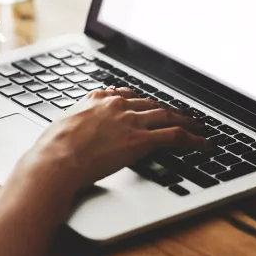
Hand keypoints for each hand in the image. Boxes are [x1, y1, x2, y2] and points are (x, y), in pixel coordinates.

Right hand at [18, 88, 206, 191]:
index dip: (139, 101)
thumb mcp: (61, 124)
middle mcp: (117, 106)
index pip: (126, 96)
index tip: (147, 105)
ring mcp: (130, 121)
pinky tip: (203, 143)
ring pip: (167, 116)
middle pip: (150, 104)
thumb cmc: (52, 148)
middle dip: (166, 110)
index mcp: (96, 100)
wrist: (56, 159)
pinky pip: (174, 136)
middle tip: (180, 115)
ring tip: (199, 126)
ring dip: (186, 121)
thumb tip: (74, 122)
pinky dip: (192, 139)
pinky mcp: (140, 140)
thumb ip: (75, 118)